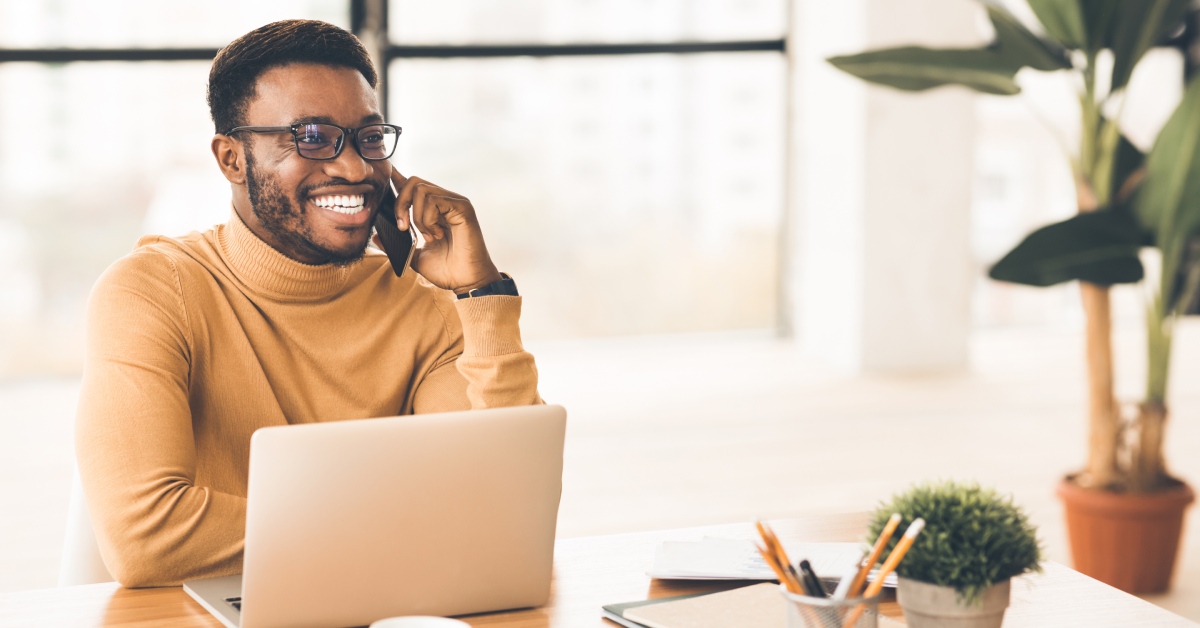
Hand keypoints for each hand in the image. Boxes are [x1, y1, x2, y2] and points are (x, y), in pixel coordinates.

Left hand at [387, 167, 501, 292]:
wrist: (465, 282)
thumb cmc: (447, 270)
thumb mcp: (415, 256)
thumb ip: (397, 245)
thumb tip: (376, 236)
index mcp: (434, 210)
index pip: (413, 186)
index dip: (397, 179)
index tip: (385, 178)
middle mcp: (445, 201)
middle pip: (413, 182)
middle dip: (400, 203)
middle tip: (403, 227)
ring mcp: (455, 202)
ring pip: (421, 189)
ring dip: (417, 216)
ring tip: (427, 236)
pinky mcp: (462, 207)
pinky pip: (434, 200)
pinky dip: (428, 219)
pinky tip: (437, 234)